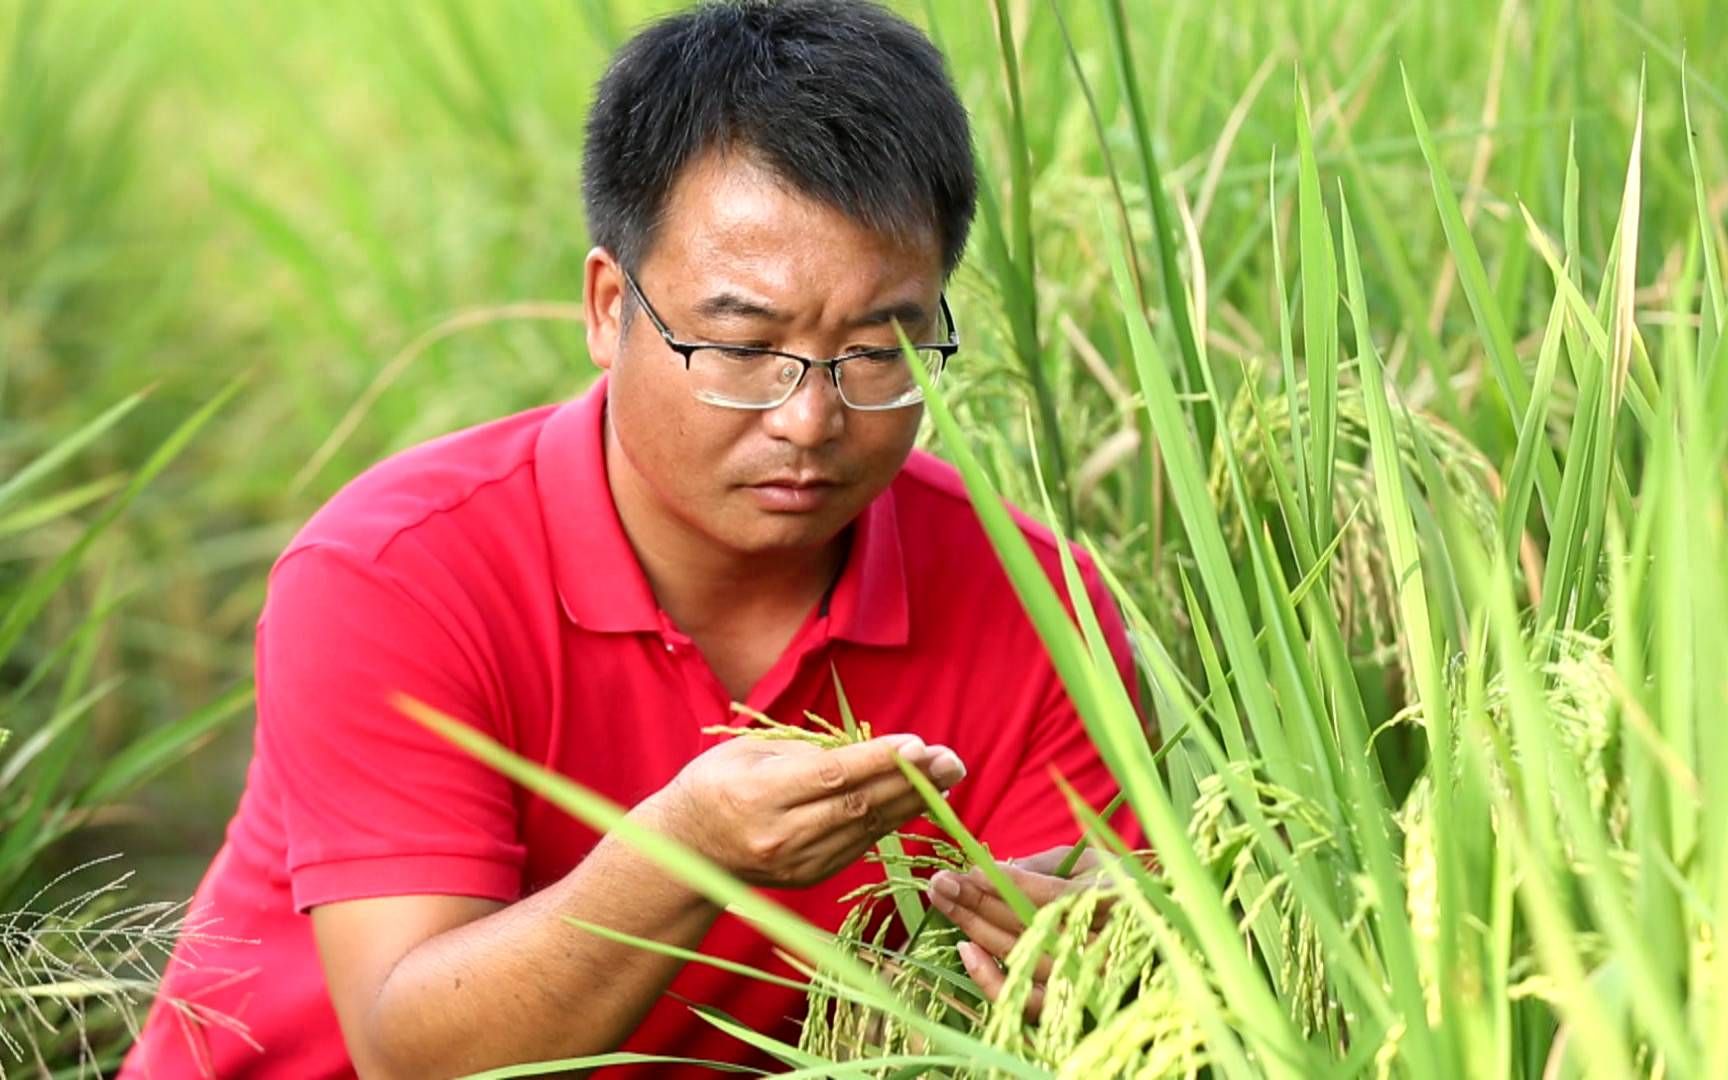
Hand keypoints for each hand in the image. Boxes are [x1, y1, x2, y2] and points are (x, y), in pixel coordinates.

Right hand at [639, 733, 965, 888]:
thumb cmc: (715, 784)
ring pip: (866, 827)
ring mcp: (798, 862)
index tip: (919, 744)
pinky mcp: (811, 875)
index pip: (831, 776)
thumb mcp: (746, 751)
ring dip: (912, 800)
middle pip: (858, 805)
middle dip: (911, 780)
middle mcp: (781, 834)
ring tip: (948, 776)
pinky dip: (892, 819)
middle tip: (953, 760)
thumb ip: (803, 751)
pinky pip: (860, 843)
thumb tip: (866, 750)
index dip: (878, 761)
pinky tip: (918, 798)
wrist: (687, 850)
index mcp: (759, 795)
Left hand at [927, 844, 1107, 1017]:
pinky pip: (1025, 1002)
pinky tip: (965, 948)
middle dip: (979, 901)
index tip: (969, 871)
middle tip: (941, 882)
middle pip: (1030, 926)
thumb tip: (995, 870)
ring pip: (1021, 958)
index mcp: (1115, 904)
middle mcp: (1104, 947)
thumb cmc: (1117, 888)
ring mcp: (1087, 981)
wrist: (1152, 934)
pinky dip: (992, 979)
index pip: (1054, 897)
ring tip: (942, 900)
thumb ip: (1044, 866)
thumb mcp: (1089, 862)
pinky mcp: (1069, 1006)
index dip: (1009, 885)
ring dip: (974, 927)